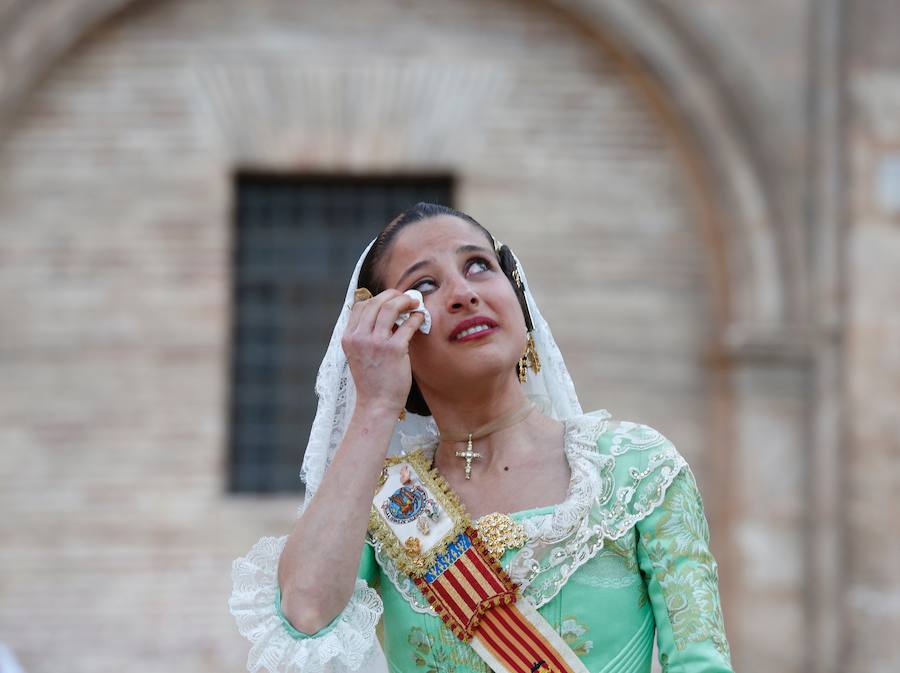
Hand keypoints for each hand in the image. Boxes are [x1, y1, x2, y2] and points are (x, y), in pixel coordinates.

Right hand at [341, 289, 424, 413]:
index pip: (360, 306)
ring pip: (390, 307)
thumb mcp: (359, 355)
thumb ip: (365, 335)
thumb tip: (384, 315)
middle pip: (376, 302)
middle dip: (394, 295)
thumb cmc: (372, 381)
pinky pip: (407, 324)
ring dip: (405, 301)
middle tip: (407, 297)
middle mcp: (359, 337)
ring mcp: (375, 342)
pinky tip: (420, 317)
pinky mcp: (393, 349)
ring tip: (415, 303)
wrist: (376, 404)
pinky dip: (416, 317)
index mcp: (348, 337)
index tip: (391, 300)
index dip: (377, 298)